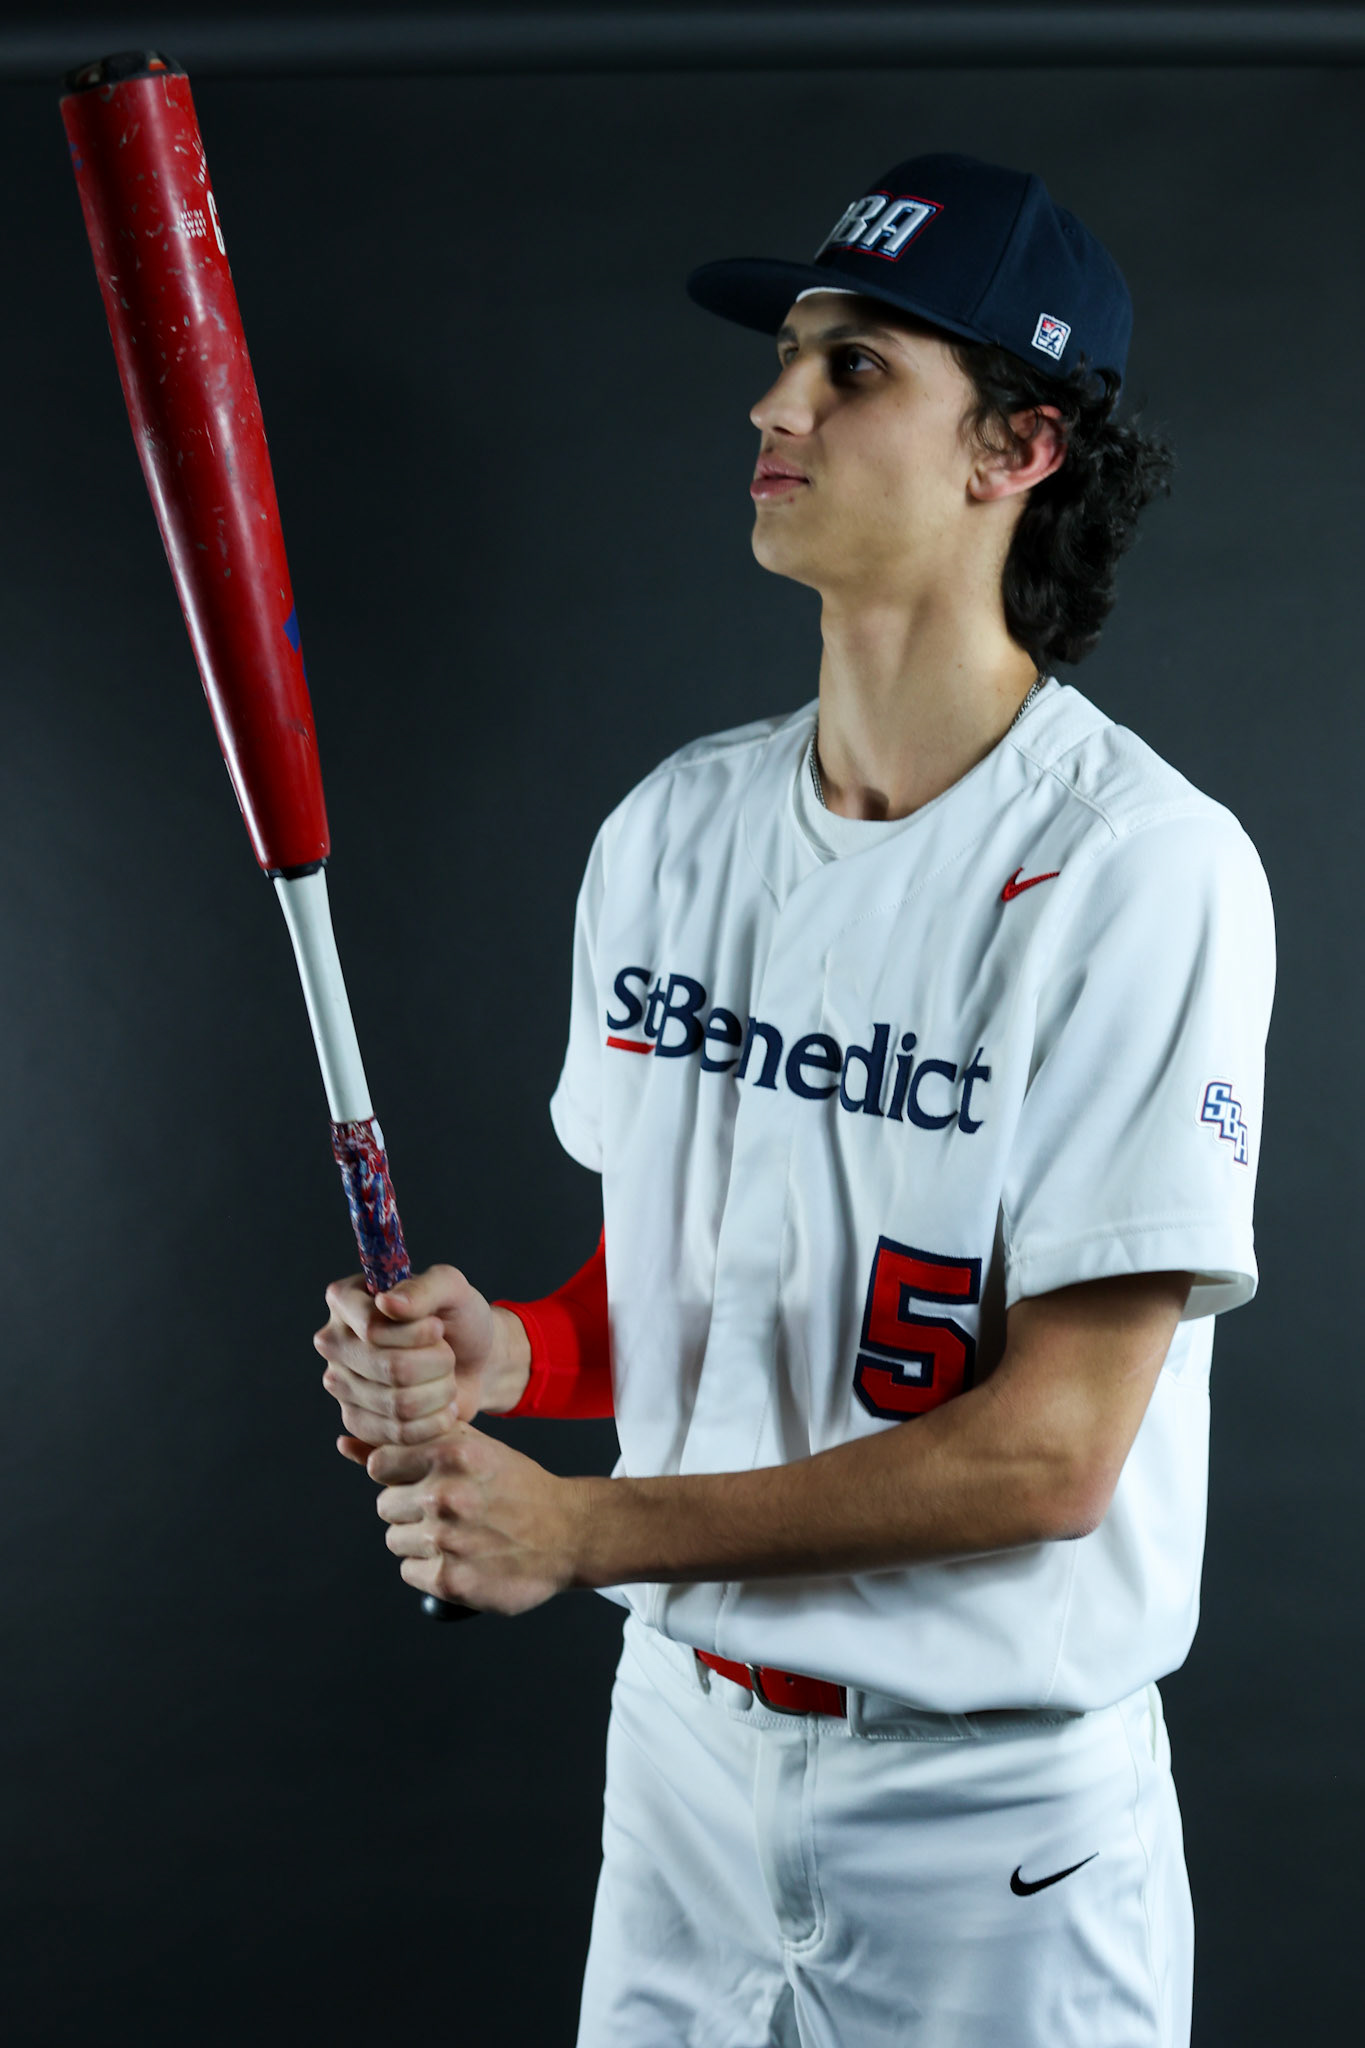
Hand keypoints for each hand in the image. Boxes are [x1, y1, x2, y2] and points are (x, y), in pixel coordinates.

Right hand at [314, 1264, 531, 1465]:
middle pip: (390, 1368)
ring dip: (440, 1392)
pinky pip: (398, 1434)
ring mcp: (341, 1385)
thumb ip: (424, 1288)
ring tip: (447, 1379)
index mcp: (345, 1300)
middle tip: (447, 1354)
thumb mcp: (453, 1289)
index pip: (373, 1330)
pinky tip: (443, 1407)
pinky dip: (434, 1422)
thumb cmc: (459, 1318)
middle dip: (437, 1363)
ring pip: (398, 1404)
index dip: (417, 1334)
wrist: (473, 1362)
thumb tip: (386, 1302)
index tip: (438, 1327)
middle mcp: (334, 1342)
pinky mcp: (357, 1421)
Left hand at [369, 1426, 587, 1614]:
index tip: (429, 1479)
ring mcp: (447, 1542)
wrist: (568, 1532)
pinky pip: (410, 1573)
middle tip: (453, 1510)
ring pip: (396, 1541)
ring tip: (461, 1534)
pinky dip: (432, 1569)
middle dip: (412, 1508)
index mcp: (451, 1455)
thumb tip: (344, 1443)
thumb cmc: (514, 1485)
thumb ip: (404, 1445)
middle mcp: (446, 1496)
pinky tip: (464, 1557)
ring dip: (421, 1540)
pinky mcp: (451, 1582)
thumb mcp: (468, 1448)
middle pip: (385, 1507)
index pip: (380, 1466)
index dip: (403, 1473)